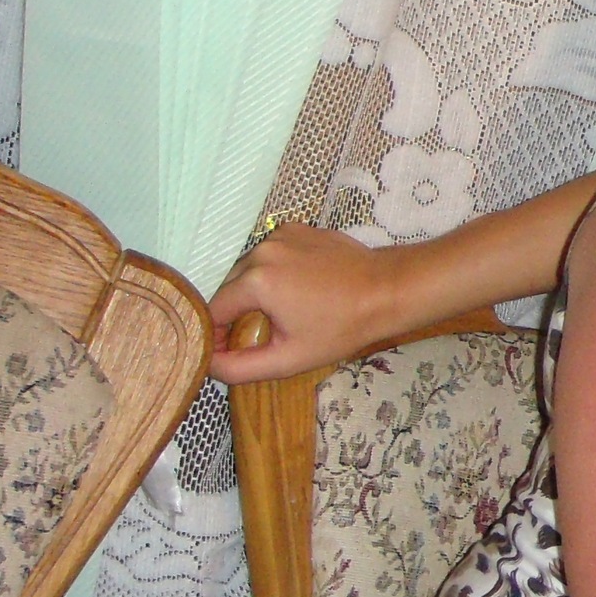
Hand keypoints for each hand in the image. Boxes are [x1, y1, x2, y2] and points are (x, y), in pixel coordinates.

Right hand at [208, 224, 398, 383]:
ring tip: (284, 310)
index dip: (217, 335)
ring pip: (249, 268)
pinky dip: (275, 270)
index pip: (214, 310)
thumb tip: (208, 364)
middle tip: (262, 333)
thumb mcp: (289, 358)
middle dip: (237, 312)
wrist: (387, 290)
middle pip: (229, 287)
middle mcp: (263, 250)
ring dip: (256, 290)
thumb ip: (240, 367)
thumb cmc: (342, 327)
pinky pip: (271, 253)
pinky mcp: (297, 229)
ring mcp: (280, 235)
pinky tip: (299, 287)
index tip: (230, 350)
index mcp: (256, 280)